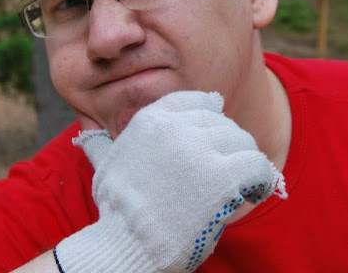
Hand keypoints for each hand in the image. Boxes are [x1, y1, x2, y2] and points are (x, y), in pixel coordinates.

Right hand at [54, 91, 286, 272]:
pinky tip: (253, 191)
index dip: (211, 119)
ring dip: (245, 162)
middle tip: (226, 170)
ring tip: (240, 184)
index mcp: (152, 119)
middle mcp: (176, 127)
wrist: (124, 247)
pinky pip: (259, 164)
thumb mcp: (105, 166)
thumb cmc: (116, 210)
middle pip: (223, 122)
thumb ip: (101, 143)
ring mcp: (198, 150)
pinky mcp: (220, 178)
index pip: (198, 100)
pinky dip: (262, 179)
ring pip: (243, 140)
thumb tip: (85, 134)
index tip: (213, 140)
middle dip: (228, 146)